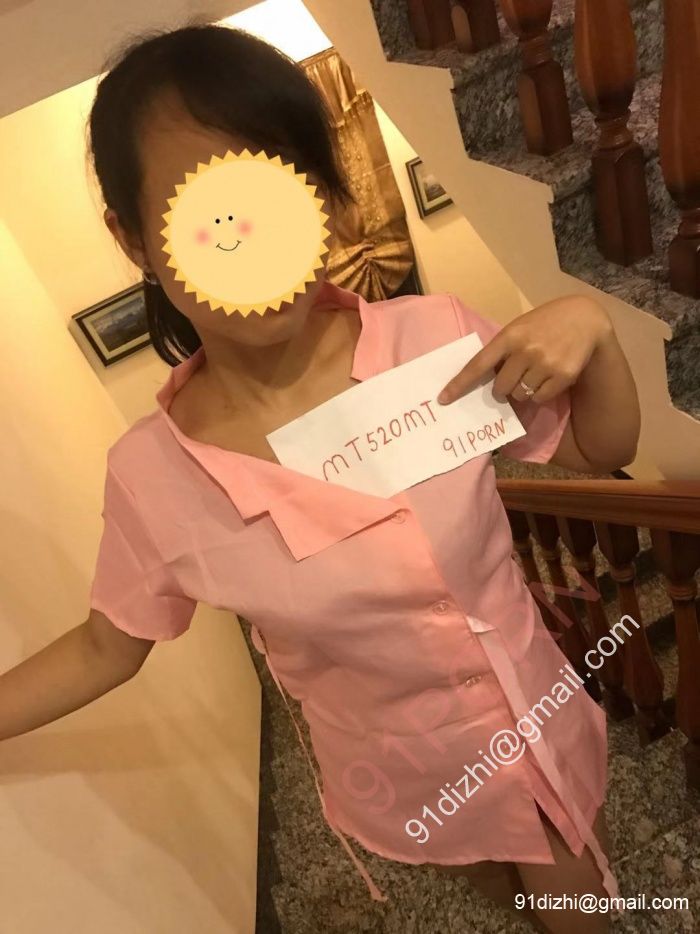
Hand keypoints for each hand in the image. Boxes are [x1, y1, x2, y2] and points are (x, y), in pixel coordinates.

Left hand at [437, 296, 613, 405]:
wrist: (585, 318)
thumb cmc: (545, 324)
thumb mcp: (520, 328)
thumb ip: (504, 350)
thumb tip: (487, 381)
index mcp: (509, 336)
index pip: (478, 364)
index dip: (459, 384)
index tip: (444, 399)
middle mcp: (525, 350)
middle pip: (500, 388)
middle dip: (502, 389)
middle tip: (511, 380)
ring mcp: (545, 363)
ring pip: (520, 395)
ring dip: (523, 390)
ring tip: (535, 373)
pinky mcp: (563, 376)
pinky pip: (540, 398)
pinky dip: (540, 393)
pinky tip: (549, 377)